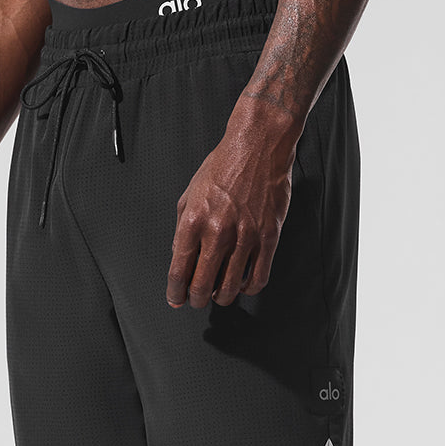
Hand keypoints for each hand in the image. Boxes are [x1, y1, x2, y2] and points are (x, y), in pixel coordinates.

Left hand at [166, 117, 295, 309]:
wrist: (258, 146)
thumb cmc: (223, 167)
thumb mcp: (190, 194)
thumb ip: (182, 229)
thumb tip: (179, 259)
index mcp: (194, 221)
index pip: (179, 271)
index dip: (176, 292)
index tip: (176, 299)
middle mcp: (218, 231)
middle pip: (202, 286)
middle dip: (196, 299)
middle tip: (197, 299)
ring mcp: (245, 236)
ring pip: (230, 288)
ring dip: (221, 297)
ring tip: (219, 292)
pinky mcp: (268, 237)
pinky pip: (258, 278)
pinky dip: (247, 288)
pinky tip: (242, 283)